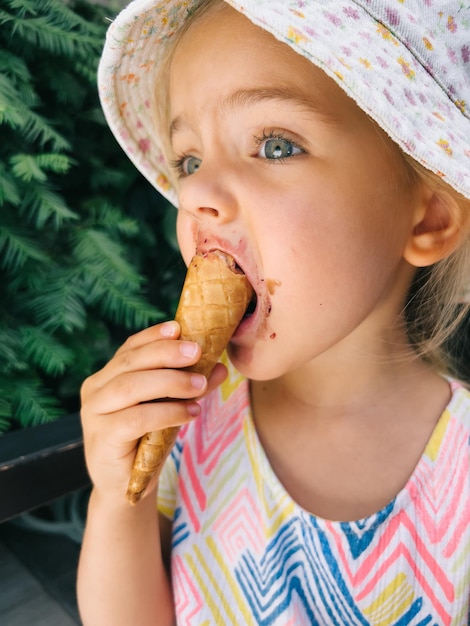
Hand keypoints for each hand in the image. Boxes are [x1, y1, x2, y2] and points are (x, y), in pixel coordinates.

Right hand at [80, 321, 226, 502]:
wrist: (125, 487)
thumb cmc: (146, 442)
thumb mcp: (169, 408)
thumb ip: (189, 387)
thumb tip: (219, 367)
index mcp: (107, 376)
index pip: (130, 348)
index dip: (154, 336)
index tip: (180, 327)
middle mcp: (95, 389)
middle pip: (131, 362)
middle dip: (166, 353)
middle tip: (197, 352)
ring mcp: (94, 413)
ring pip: (132, 386)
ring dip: (171, 382)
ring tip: (201, 385)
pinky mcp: (102, 437)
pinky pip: (137, 418)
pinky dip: (168, 412)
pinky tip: (190, 412)